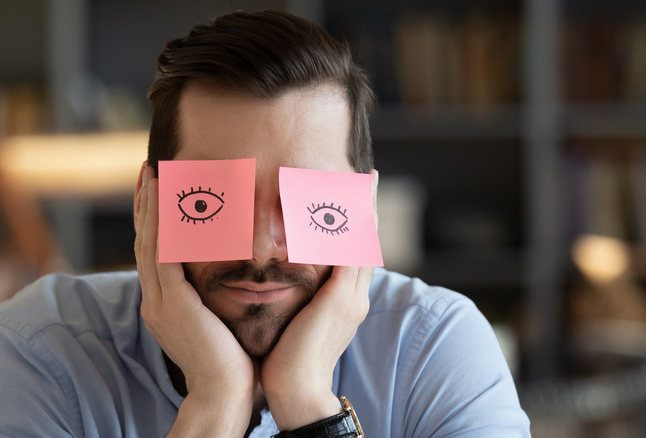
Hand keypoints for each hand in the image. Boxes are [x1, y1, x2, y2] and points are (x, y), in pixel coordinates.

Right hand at [134, 162, 255, 435]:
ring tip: (152, 173)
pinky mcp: (172, 301)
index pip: (155, 255)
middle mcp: (156, 300)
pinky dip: (161, 222)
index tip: (158, 193)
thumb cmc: (232, 364)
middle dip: (146, 206)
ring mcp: (159, 300)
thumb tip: (229, 282)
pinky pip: (163, 252)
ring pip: (149, 241)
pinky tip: (164, 197)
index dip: (154, 222)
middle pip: (145, 242)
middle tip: (148, 172)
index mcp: (165, 306)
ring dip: (149, 205)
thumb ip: (213, 301)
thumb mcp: (218, 324)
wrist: (226, 395)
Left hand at [260, 170, 378, 429]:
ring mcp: (352, 297)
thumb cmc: (288, 359)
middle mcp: (355, 295)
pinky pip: (350, 253)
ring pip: (361, 242)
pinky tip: (347, 203)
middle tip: (366, 176)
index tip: (355, 196)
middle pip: (364, 240)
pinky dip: (350, 228)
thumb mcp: (296, 322)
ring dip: (362, 208)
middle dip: (365, 207)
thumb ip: (298, 300)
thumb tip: (280, 283)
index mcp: (345, 301)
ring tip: (361, 178)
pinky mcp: (340, 299)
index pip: (354, 253)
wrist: (296, 389)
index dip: (356, 224)